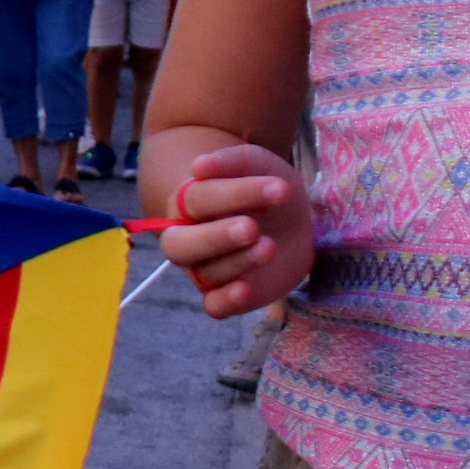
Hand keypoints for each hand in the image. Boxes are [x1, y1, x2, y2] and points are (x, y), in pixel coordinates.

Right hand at [156, 142, 314, 320]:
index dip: (236, 194)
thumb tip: (198, 167)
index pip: (198, 200)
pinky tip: (245, 289)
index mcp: (188, 204)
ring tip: (270, 246)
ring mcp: (205, 270)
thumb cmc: (264, 188)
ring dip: (237, 261)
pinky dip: (224, 301)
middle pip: (179, 246)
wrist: (290, 220)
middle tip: (251, 228)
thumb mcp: (256, 164)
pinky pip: (214, 306)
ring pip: (204, 273)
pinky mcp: (227, 295)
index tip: (279, 189)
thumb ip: (230, 162)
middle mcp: (188, 239)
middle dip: (214, 237)